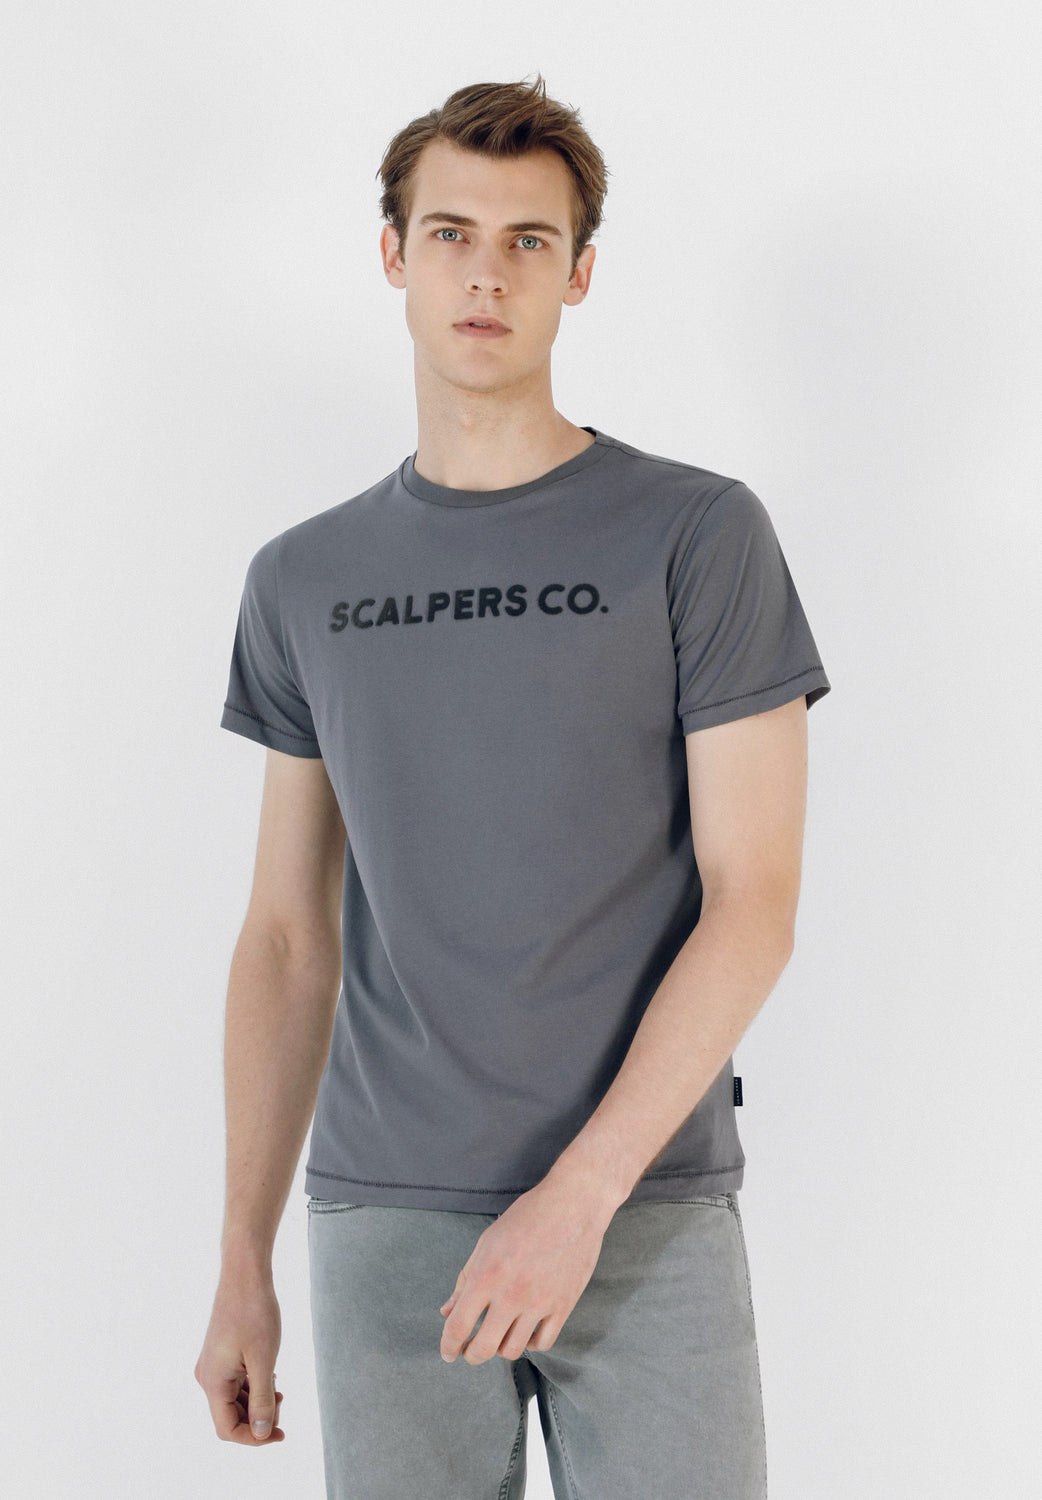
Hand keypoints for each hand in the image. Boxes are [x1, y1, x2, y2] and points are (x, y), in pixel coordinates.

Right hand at [195, 1272, 285, 1443]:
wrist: (245, 1275)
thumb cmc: (254, 1313)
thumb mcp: (264, 1361)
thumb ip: (262, 1400)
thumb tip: (262, 1434)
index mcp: (213, 1382)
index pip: (227, 1429)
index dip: (253, 1438)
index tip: (280, 1435)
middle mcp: (207, 1377)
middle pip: (230, 1417)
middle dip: (257, 1420)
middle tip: (283, 1404)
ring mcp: (214, 1365)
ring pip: (234, 1401)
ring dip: (257, 1404)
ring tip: (279, 1390)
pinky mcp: (222, 1355)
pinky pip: (236, 1384)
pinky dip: (253, 1387)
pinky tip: (270, 1377)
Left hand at [438, 1174, 614, 1365]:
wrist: (573, 1204)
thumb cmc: (527, 1216)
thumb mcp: (487, 1241)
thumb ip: (465, 1278)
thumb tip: (447, 1310)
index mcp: (487, 1276)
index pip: (458, 1326)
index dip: (448, 1346)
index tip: (448, 1353)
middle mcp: (511, 1295)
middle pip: (484, 1348)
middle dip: (471, 1355)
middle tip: (470, 1351)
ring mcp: (539, 1303)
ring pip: (513, 1350)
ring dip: (500, 1349)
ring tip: (499, 1336)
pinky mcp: (563, 1306)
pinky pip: (543, 1343)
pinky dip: (530, 1344)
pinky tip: (525, 1332)